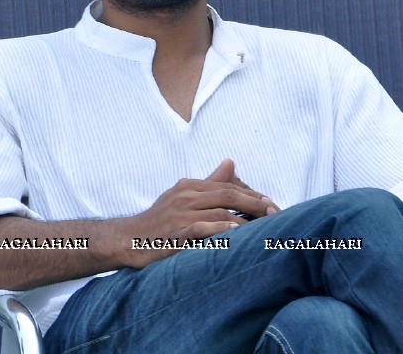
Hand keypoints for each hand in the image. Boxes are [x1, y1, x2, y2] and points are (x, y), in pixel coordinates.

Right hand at [120, 159, 278, 267]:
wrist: (128, 239)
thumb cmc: (160, 220)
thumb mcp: (182, 196)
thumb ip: (208, 182)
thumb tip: (231, 162)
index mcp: (188, 186)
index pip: (227, 186)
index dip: (251, 194)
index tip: (270, 203)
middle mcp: (185, 196)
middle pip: (227, 195)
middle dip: (254, 203)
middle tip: (274, 213)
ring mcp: (180, 214)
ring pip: (219, 211)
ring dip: (245, 218)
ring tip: (263, 226)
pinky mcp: (176, 233)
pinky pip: (203, 228)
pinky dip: (221, 228)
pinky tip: (236, 232)